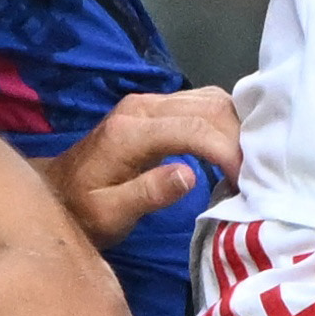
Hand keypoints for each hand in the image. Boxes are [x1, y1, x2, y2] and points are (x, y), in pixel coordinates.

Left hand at [47, 86, 238, 249]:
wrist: (55, 191)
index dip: (228, 151)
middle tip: (259, 173)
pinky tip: (234, 147)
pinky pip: (200, 104)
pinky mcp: (154, 108)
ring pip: (209, 99)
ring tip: (250, 162)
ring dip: (236, 127)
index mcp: (130, 132)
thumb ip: (146, 194)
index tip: (247, 181)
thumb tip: (189, 175)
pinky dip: (224, 122)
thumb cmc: (80, 211)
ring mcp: (148, 103)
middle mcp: (141, 107)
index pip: (194, 129)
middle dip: (239, 137)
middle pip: (208, 107)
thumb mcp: (108, 215)